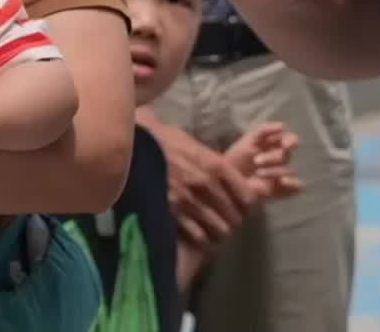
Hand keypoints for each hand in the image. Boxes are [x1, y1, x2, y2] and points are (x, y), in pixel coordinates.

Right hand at [141, 112, 256, 248]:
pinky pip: (199, 236)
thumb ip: (213, 162)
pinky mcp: (173, 213)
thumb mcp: (193, 145)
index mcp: (215, 165)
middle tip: (227, 219)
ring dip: (218, 231)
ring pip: (220, 229)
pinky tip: (199, 235)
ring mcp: (189, 201)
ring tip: (214, 229)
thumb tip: (230, 175)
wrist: (132, 148)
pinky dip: (202, 238)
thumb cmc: (163, 142)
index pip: (247, 196)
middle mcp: (206, 184)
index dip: (247, 205)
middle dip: (233, 219)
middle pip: (235, 215)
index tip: (242, 207)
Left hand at [225, 121, 302, 200]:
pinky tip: (283, 181)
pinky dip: (293, 184)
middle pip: (286, 156)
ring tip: (258, 173)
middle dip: (271, 157)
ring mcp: (281, 174)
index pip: (291, 140)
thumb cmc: (237, 158)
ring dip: (274, 171)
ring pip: (289, 171)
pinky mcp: (281, 189)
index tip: (284, 144)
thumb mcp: (247, 141)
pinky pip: (296, 186)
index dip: (291, 141)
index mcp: (275, 145)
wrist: (227, 179)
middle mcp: (280, 159)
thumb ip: (264, 130)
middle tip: (256, 161)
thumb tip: (283, 126)